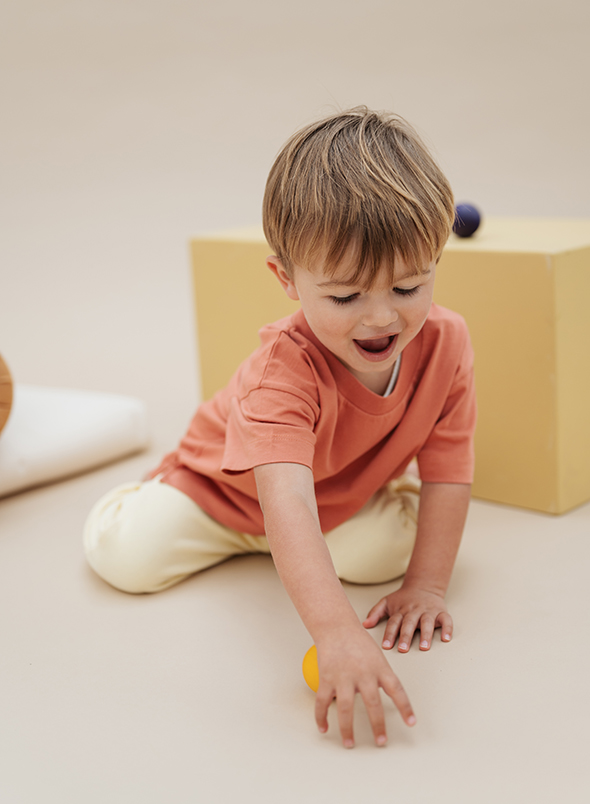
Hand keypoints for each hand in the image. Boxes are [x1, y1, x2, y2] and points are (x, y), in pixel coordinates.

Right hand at [314, 628, 415, 748]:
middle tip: (381, 741)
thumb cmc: (357, 640)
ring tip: (349, 743)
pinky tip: (323, 727)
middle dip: (378, 726)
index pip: (397, 690)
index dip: (405, 707)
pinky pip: (323, 702)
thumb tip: (384, 698)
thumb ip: (380, 677)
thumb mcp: (376, 655)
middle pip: (373, 704)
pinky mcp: (327, 678)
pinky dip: (321, 717)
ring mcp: (343, 677)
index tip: (411, 722)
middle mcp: (363, 673)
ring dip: (347, 729)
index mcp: (379, 667)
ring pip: (346, 709)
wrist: (335, 626)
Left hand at [363, 586, 452, 651]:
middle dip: (406, 636)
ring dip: (426, 634)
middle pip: (409, 623)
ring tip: (424, 647)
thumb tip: (365, 624)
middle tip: (403, 649)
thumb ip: (376, 613)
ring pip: (427, 622)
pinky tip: (446, 638)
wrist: (423, 585)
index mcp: (401, 610)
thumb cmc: (403, 598)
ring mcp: (428, 611)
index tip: (386, 646)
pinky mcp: (441, 612)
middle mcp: (414, 611)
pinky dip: (447, 628)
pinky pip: (446, 620)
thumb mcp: (387, 602)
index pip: (393, 622)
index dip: (389, 634)